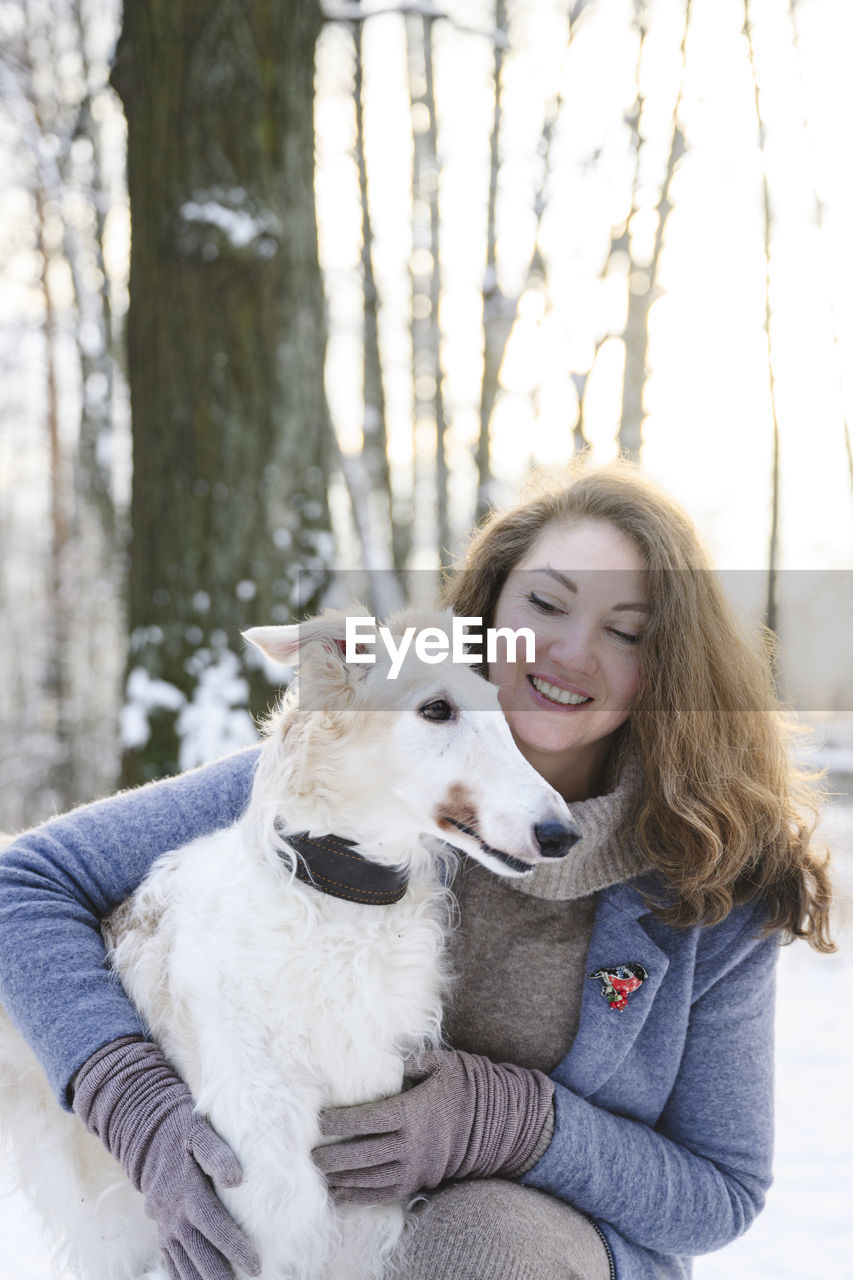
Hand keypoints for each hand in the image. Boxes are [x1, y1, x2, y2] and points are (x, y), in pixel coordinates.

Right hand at [72, 1037, 260, 1279]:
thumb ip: (218, 1154)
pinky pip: (169, 1257)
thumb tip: (238, 1180)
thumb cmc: (181, 1130)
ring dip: (200, 1279)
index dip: (235, 1247)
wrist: (146, 1131)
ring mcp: (164, 1223)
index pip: (214, 1226)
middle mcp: (173, 1213)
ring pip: (182, 1261)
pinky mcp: (160, 1225)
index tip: (255, 1264)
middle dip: (220, 1274)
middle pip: (198, 1253)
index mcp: (187, 1191)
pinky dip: (180, 1274)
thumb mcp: (200, 1131)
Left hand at [312, 1047, 553, 1205]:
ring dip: (344, 1179)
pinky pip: (387, 1194)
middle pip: (366, 1154)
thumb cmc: (470, 1087)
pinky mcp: (421, 1180)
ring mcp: (417, 1166)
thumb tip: (388, 1055)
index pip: (370, 1119)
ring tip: (321, 1176)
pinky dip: (361, 1198)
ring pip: (373, 1178)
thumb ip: (413, 1060)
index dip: (343, 1121)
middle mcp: (413, 1144)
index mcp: (415, 1111)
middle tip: (312, 1155)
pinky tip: (341, 1197)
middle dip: (336, 1156)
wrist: (502, 1124)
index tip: (321, 1120)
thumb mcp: (445, 1064)